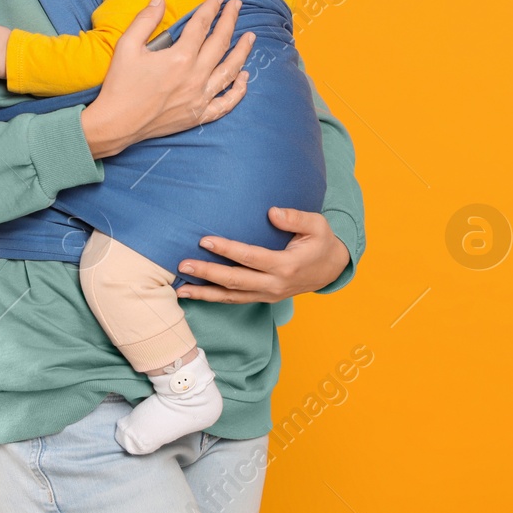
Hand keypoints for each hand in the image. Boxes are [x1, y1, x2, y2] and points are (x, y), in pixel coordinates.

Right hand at [79, 0, 254, 158]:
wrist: (116, 124)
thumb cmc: (120, 84)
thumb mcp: (126, 45)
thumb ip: (145, 19)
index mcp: (180, 57)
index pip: (202, 25)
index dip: (211, 8)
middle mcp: (196, 76)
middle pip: (221, 43)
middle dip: (230, 21)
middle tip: (237, 7)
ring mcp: (200, 97)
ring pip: (230, 70)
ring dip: (242, 51)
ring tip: (250, 37)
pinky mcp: (198, 115)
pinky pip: (227, 103)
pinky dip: (238, 90)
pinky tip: (244, 77)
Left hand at [175, 208, 349, 303]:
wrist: (332, 269)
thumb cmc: (322, 242)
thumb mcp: (317, 225)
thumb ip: (295, 217)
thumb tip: (271, 212)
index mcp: (286, 266)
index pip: (250, 257)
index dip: (227, 250)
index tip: (205, 240)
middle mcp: (275, 285)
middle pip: (235, 281)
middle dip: (207, 273)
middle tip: (183, 264)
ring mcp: (268, 295)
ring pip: (232, 297)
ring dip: (205, 293)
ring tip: (180, 289)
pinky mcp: (263, 298)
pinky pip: (236, 300)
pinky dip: (215, 298)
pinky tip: (197, 294)